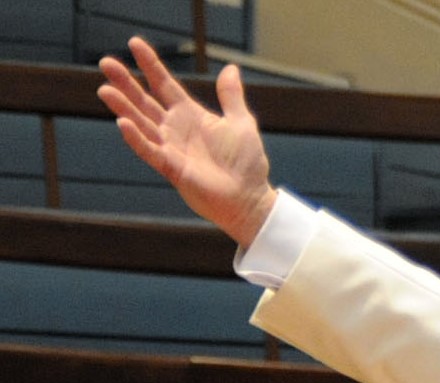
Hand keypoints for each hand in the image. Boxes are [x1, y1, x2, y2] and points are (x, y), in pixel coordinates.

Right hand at [96, 36, 276, 247]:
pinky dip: (137, 139)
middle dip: (126, 83)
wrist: (251, 199)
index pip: (164, 84)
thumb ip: (231, 96)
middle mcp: (175, 129)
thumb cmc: (247, 164)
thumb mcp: (242, 122)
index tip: (134, 42)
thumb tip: (230, 68)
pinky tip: (123, 123)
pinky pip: (150, 152)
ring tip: (105, 90)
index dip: (150, 65)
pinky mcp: (172, 169)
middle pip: (144, 101)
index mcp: (190, 115)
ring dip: (124, 108)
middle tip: (105, 63)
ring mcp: (171, 149)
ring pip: (141, 124)